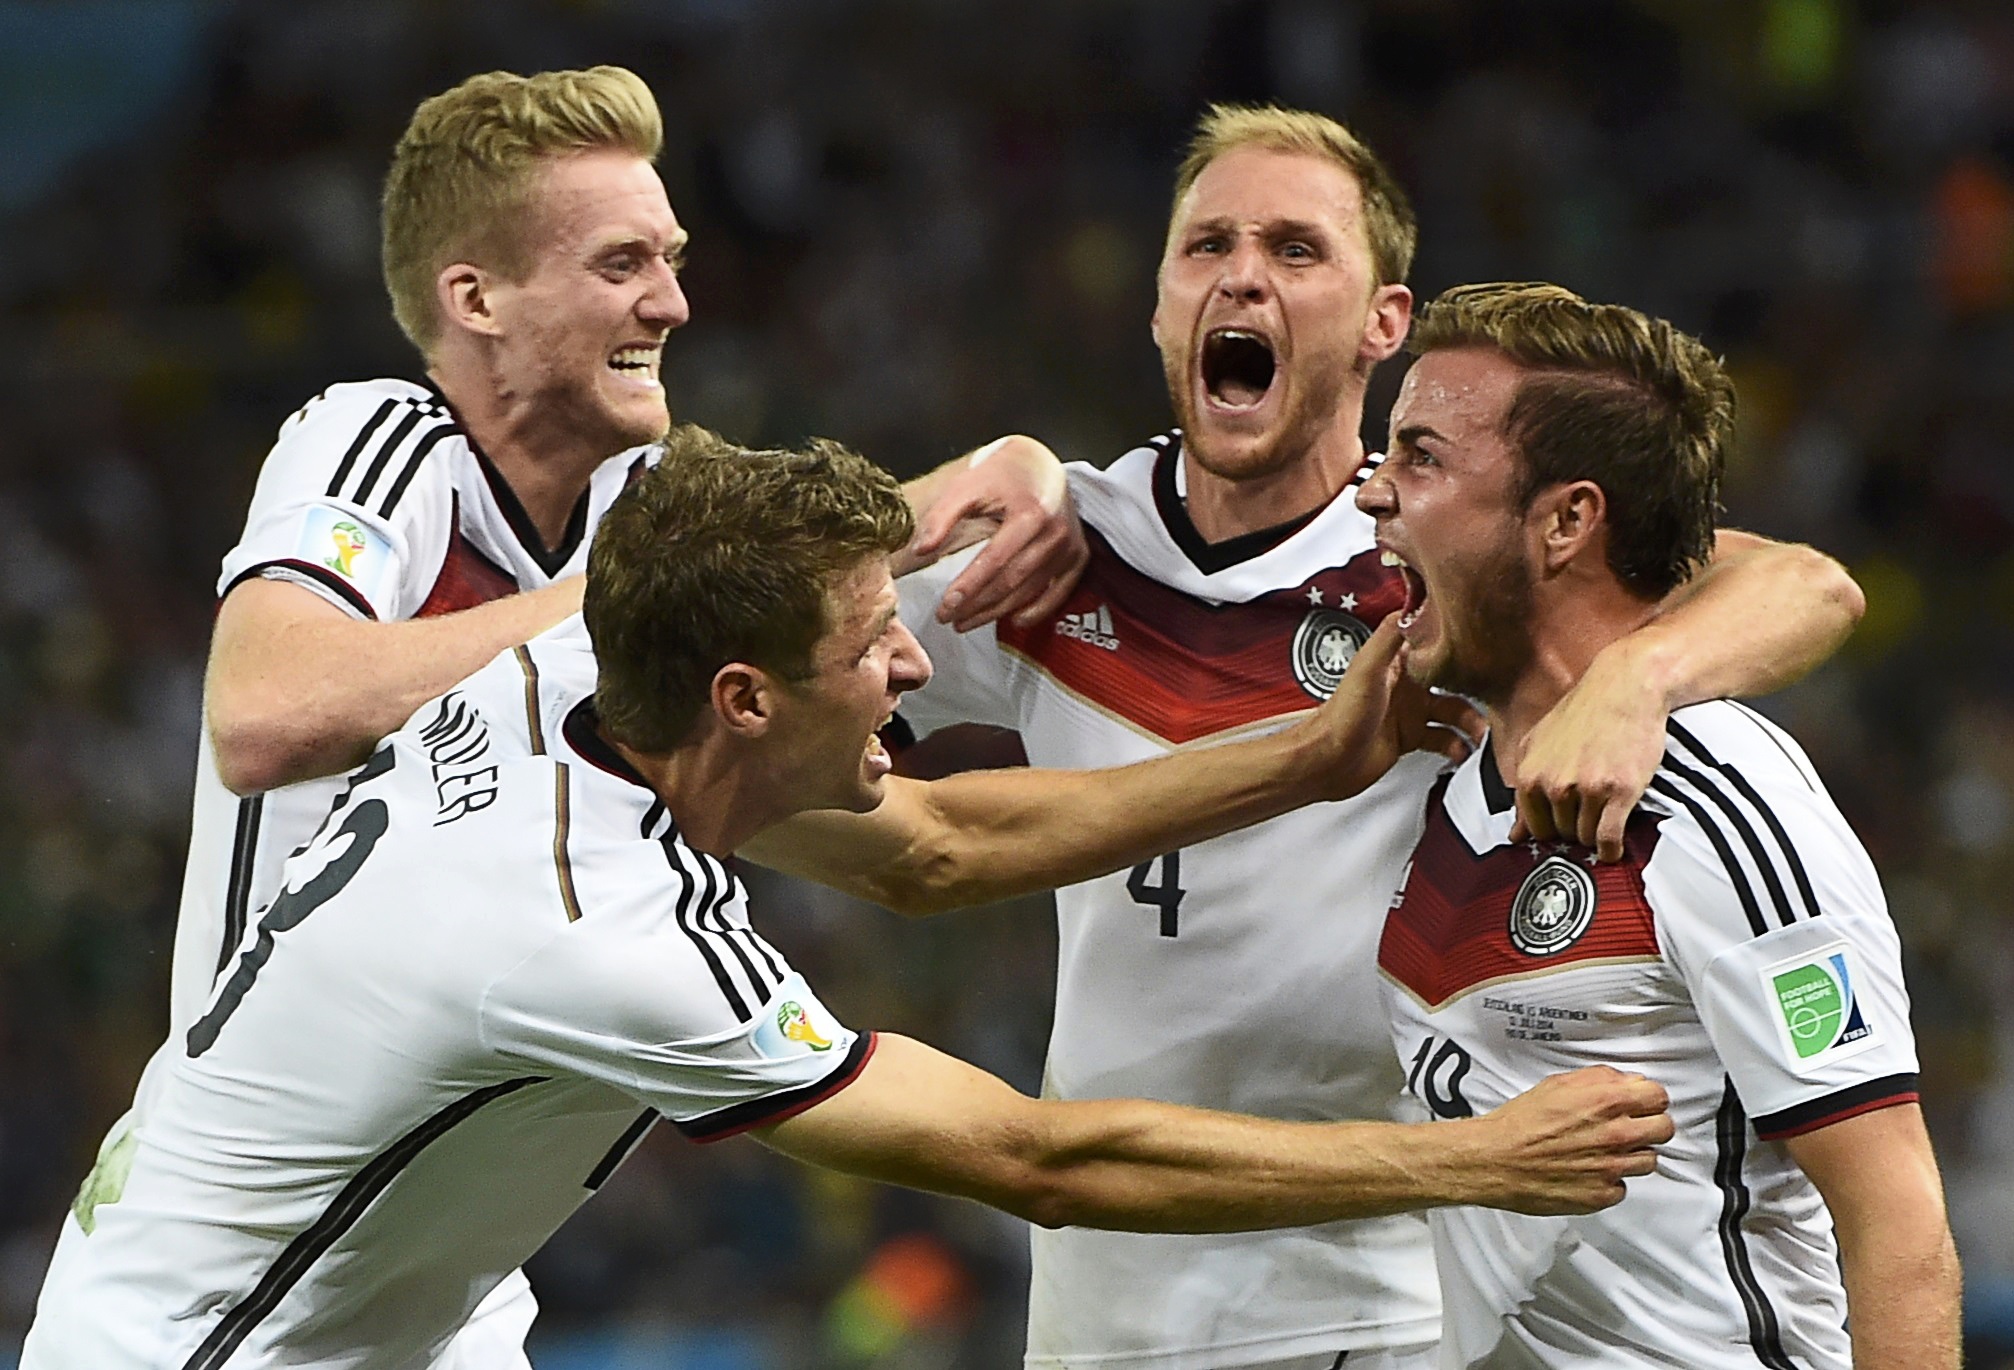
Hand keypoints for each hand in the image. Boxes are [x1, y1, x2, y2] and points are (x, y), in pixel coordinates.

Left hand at [908, 436, 1089, 631]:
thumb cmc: (1002, 474)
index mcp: (1030, 513)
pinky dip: (1036, 611)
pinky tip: (1013, 620)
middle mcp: (1055, 533)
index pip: (995, 561)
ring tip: (966, 621)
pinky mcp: (1077, 557)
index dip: (968, 587)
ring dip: (996, 612)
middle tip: (948, 618)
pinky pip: (1058, 593)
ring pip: (1029, 591)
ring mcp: (1069, 548)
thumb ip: (941, 516)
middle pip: (1011, 581)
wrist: (1041, 464)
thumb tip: (921, 549)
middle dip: (977, 605)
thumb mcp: (967, 485)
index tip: (945, 606)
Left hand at [1299, 620, 1483, 800]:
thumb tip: (1415, 601)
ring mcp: (1408, 712)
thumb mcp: (1367, 667)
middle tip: (1493, 698)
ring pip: (1453, 711)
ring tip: (1479, 733)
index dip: (1459, 644)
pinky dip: (1456, 745)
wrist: (1326, 761)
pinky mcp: (1409, 737)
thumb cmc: (1340, 715)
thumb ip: (1390, 634)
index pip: (1434, 644)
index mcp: (1396, 662)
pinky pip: (1443, 738)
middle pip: (1453, 680)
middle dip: (1475, 689)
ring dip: (1470, 722)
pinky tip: (1460, 751)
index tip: (1487, 646)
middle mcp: (1405, 685)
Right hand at [1465, 1066, 1672, 1215]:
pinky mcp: (1602, 1195)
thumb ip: (1599, 1080)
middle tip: (1632, 1126)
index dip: (1650, 1099)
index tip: (1643, 1103)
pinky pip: (1623, 1187)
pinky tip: (1591, 1171)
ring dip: (1632, 1155)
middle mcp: (1616, 1135)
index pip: (1660, 1097)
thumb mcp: (1558, 1084)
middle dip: (1650, 1125)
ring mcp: (1612, 1167)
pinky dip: (1610, 1180)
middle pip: (1665, 1129)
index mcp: (1607, 1102)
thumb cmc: (1520, 1122)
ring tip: (1607, 1151)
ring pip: (1649, 1161)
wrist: (1496, 1159)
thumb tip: (1624, 1083)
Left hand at [1509, 639, 1668, 861]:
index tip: (1566, 824)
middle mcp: (1554, 784)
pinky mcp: (1620, 791)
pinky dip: (1612, 849)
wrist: (1625, 687)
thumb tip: (1515, 836)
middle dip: (1575, 829)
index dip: (1552, 830)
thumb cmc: (1582, 713)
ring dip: (1596, 835)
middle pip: (1562, 835)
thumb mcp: (1538, 745)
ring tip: (1606, 814)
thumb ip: (1524, 789)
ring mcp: (1588, 788)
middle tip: (1591, 810)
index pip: (1535, 828)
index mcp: (1530, 774)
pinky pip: (1609, 837)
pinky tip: (1615, 847)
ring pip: (1586, 838)